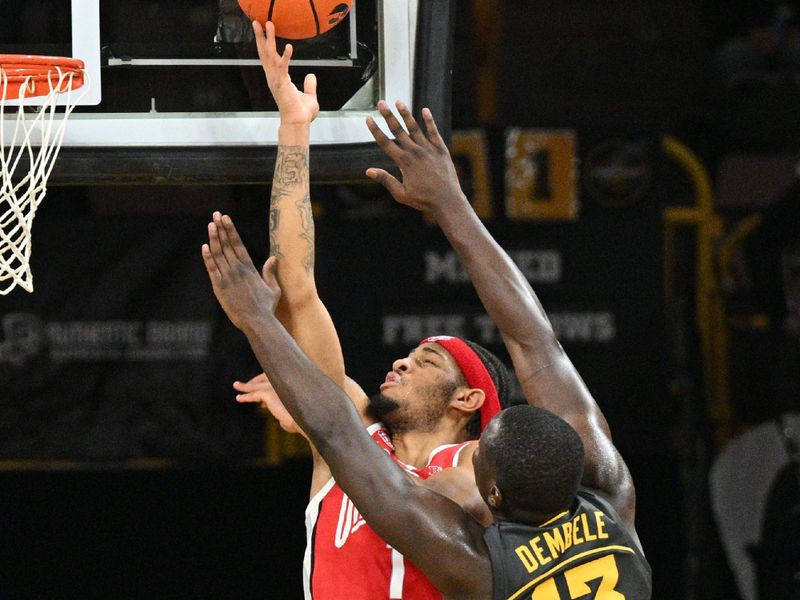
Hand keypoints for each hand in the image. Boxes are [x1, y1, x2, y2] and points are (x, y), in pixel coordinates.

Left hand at [202, 211, 280, 330]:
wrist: (256, 321)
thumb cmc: (267, 307)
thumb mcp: (273, 288)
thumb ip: (270, 272)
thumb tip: (273, 258)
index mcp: (249, 268)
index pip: (238, 244)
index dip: (231, 230)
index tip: (226, 218)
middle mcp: (237, 269)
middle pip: (226, 244)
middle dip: (221, 228)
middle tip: (216, 215)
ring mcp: (227, 277)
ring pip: (217, 254)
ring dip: (213, 238)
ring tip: (210, 225)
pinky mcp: (219, 287)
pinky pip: (211, 269)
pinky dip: (207, 257)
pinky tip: (204, 246)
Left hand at [234, 372, 305, 434]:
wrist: (305, 420)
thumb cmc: (303, 421)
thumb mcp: (295, 417)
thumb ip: (288, 415)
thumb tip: (281, 421)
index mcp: (291, 385)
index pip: (276, 381)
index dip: (268, 386)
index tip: (262, 401)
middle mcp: (283, 383)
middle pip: (266, 379)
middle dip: (256, 381)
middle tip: (246, 384)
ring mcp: (276, 386)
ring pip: (258, 386)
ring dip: (246, 386)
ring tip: (236, 385)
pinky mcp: (268, 393)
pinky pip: (254, 395)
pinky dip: (246, 397)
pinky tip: (239, 398)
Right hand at [253, 21, 318, 125]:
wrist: (299, 123)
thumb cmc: (302, 113)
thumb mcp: (309, 96)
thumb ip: (309, 85)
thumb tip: (311, 75)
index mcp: (278, 79)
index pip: (269, 58)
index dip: (265, 44)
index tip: (263, 31)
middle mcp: (274, 78)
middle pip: (265, 53)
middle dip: (261, 37)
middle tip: (258, 21)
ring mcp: (276, 80)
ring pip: (270, 56)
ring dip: (269, 40)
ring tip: (269, 24)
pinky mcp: (282, 84)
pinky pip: (283, 67)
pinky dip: (286, 57)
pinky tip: (290, 47)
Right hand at [365, 100, 466, 215]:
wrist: (447, 201)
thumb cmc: (423, 200)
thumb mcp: (401, 194)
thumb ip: (385, 180)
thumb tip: (368, 171)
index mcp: (404, 162)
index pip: (385, 142)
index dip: (375, 130)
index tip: (368, 119)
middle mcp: (415, 152)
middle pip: (398, 130)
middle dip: (388, 116)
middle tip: (381, 103)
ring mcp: (428, 149)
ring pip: (415, 128)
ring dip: (406, 114)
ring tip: (399, 102)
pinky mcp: (441, 149)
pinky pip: (434, 132)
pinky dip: (429, 121)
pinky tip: (425, 110)